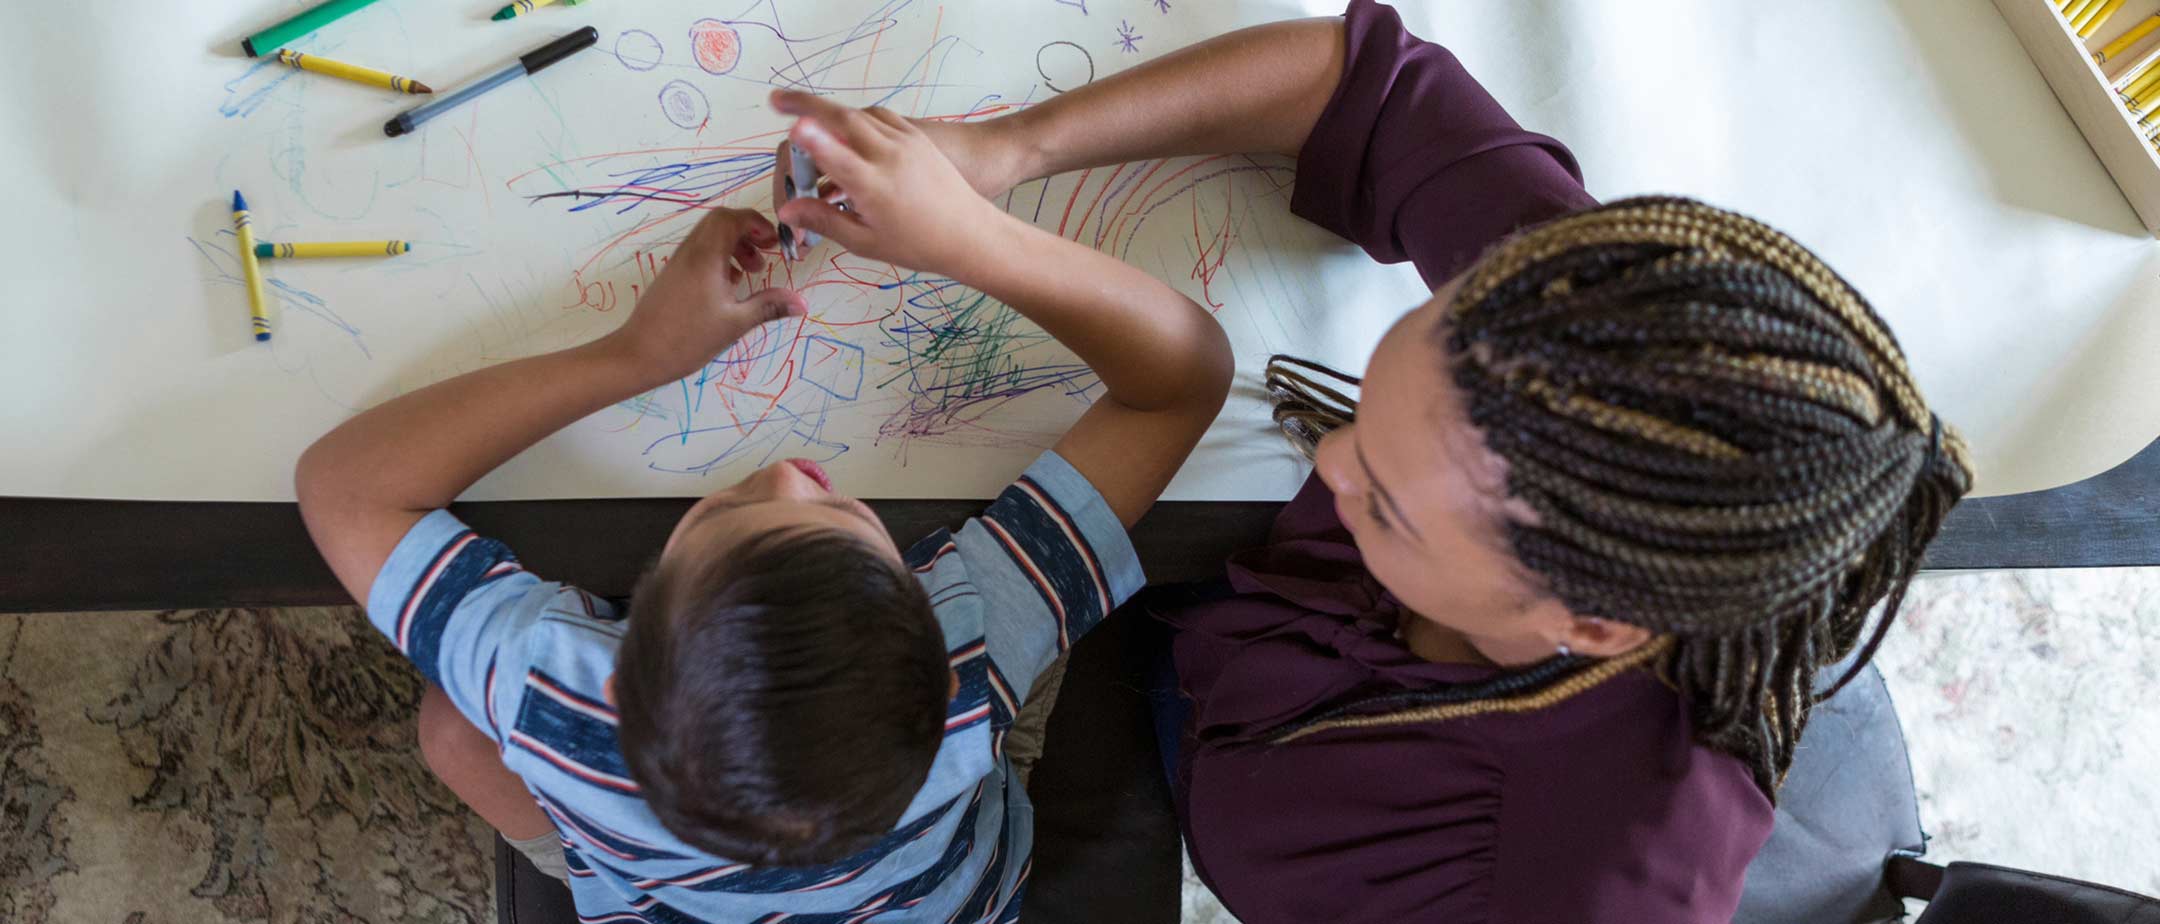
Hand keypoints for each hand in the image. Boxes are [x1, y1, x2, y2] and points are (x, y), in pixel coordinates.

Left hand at [608, 207, 806, 381]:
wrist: (639, 354)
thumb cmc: (688, 339)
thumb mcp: (735, 323)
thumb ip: (769, 307)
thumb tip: (801, 303)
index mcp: (707, 257)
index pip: (733, 218)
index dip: (758, 223)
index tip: (775, 243)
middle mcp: (691, 252)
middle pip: (721, 221)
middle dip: (747, 231)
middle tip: (765, 253)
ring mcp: (679, 261)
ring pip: (710, 236)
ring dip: (735, 245)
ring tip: (751, 272)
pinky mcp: (674, 274)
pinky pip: (701, 251)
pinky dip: (720, 256)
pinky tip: (730, 284)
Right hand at [770, 90, 1012, 277]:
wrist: (971, 234)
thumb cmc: (918, 245)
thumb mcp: (866, 241)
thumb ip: (824, 221)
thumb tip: (786, 210)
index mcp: (875, 185)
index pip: (835, 154)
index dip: (810, 138)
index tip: (790, 123)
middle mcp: (890, 156)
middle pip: (842, 119)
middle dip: (806, 104)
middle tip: (777, 100)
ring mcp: (906, 142)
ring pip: (860, 115)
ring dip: (830, 112)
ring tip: (806, 116)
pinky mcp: (917, 137)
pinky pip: (880, 118)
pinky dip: (857, 119)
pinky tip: (846, 129)